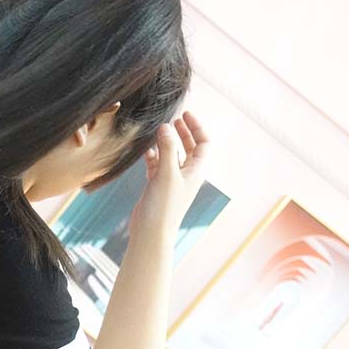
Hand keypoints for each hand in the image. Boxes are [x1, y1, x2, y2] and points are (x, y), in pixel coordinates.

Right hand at [129, 110, 210, 242]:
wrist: (151, 233)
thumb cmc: (163, 206)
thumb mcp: (167, 174)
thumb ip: (167, 149)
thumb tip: (166, 126)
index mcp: (195, 171)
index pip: (203, 144)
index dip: (196, 128)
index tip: (184, 115)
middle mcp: (186, 175)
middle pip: (189, 148)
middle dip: (182, 133)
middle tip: (173, 120)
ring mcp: (171, 181)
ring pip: (172, 156)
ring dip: (166, 143)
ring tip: (157, 132)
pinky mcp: (157, 187)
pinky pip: (158, 166)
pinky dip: (153, 156)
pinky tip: (146, 151)